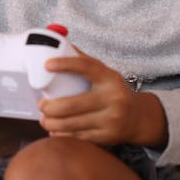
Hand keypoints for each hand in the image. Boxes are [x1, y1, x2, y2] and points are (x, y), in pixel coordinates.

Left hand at [38, 52, 166, 148]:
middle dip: (50, 107)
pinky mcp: (107, 136)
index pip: (86, 67)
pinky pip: (78, 137)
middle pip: (72, 104)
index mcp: (110, 78)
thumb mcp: (105, 74)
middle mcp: (113, 98)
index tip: (47, 64)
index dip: (65, 64)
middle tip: (41, 105)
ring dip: (51, 123)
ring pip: (72, 124)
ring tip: (44, 119)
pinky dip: (62, 135)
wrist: (138, 118)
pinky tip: (55, 131)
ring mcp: (111, 119)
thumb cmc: (114, 92)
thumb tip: (59, 42)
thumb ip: (84, 62)